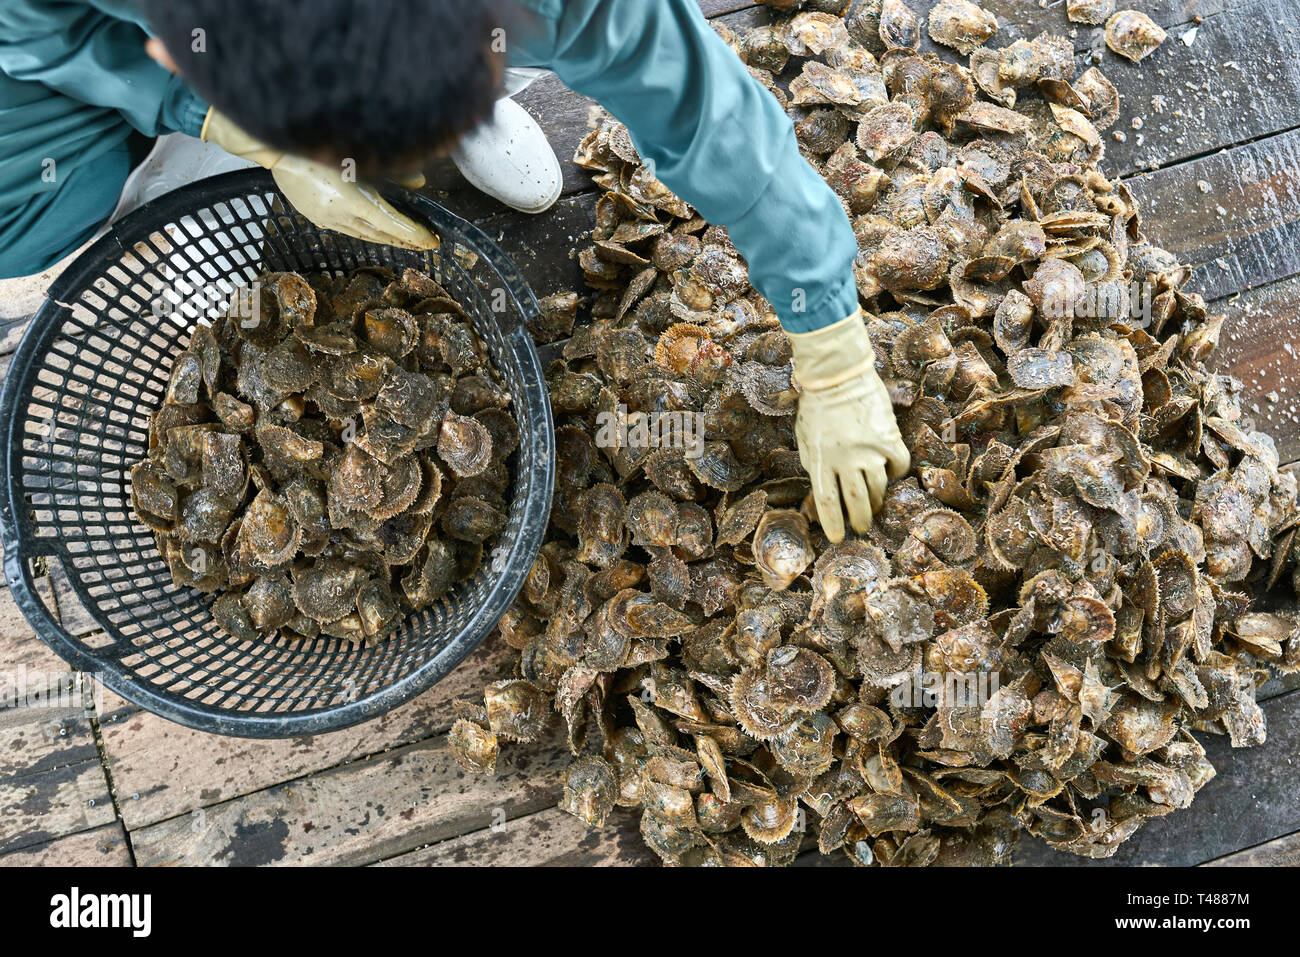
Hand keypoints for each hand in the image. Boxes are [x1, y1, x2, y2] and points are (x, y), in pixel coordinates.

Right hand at [202, 109, 437, 250]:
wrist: (273, 145)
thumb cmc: (318, 141)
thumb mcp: (360, 153)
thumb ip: (393, 170)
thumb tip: (420, 183)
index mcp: (353, 199)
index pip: (393, 225)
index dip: (415, 234)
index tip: (433, 241)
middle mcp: (341, 215)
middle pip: (381, 235)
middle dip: (405, 241)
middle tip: (426, 244)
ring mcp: (327, 219)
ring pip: (364, 235)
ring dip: (387, 239)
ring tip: (407, 241)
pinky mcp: (316, 216)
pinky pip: (349, 230)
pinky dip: (367, 231)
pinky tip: (376, 230)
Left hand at [789, 311, 910, 542]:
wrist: (838, 374)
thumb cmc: (816, 407)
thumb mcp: (806, 440)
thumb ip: (815, 467)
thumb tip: (822, 497)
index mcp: (819, 460)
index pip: (826, 503)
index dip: (832, 525)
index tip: (837, 539)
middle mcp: (845, 459)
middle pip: (856, 502)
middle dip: (860, 520)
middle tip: (861, 528)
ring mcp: (869, 449)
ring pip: (879, 488)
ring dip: (877, 501)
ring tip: (875, 505)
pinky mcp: (889, 438)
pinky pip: (899, 466)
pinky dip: (895, 473)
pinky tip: (890, 474)